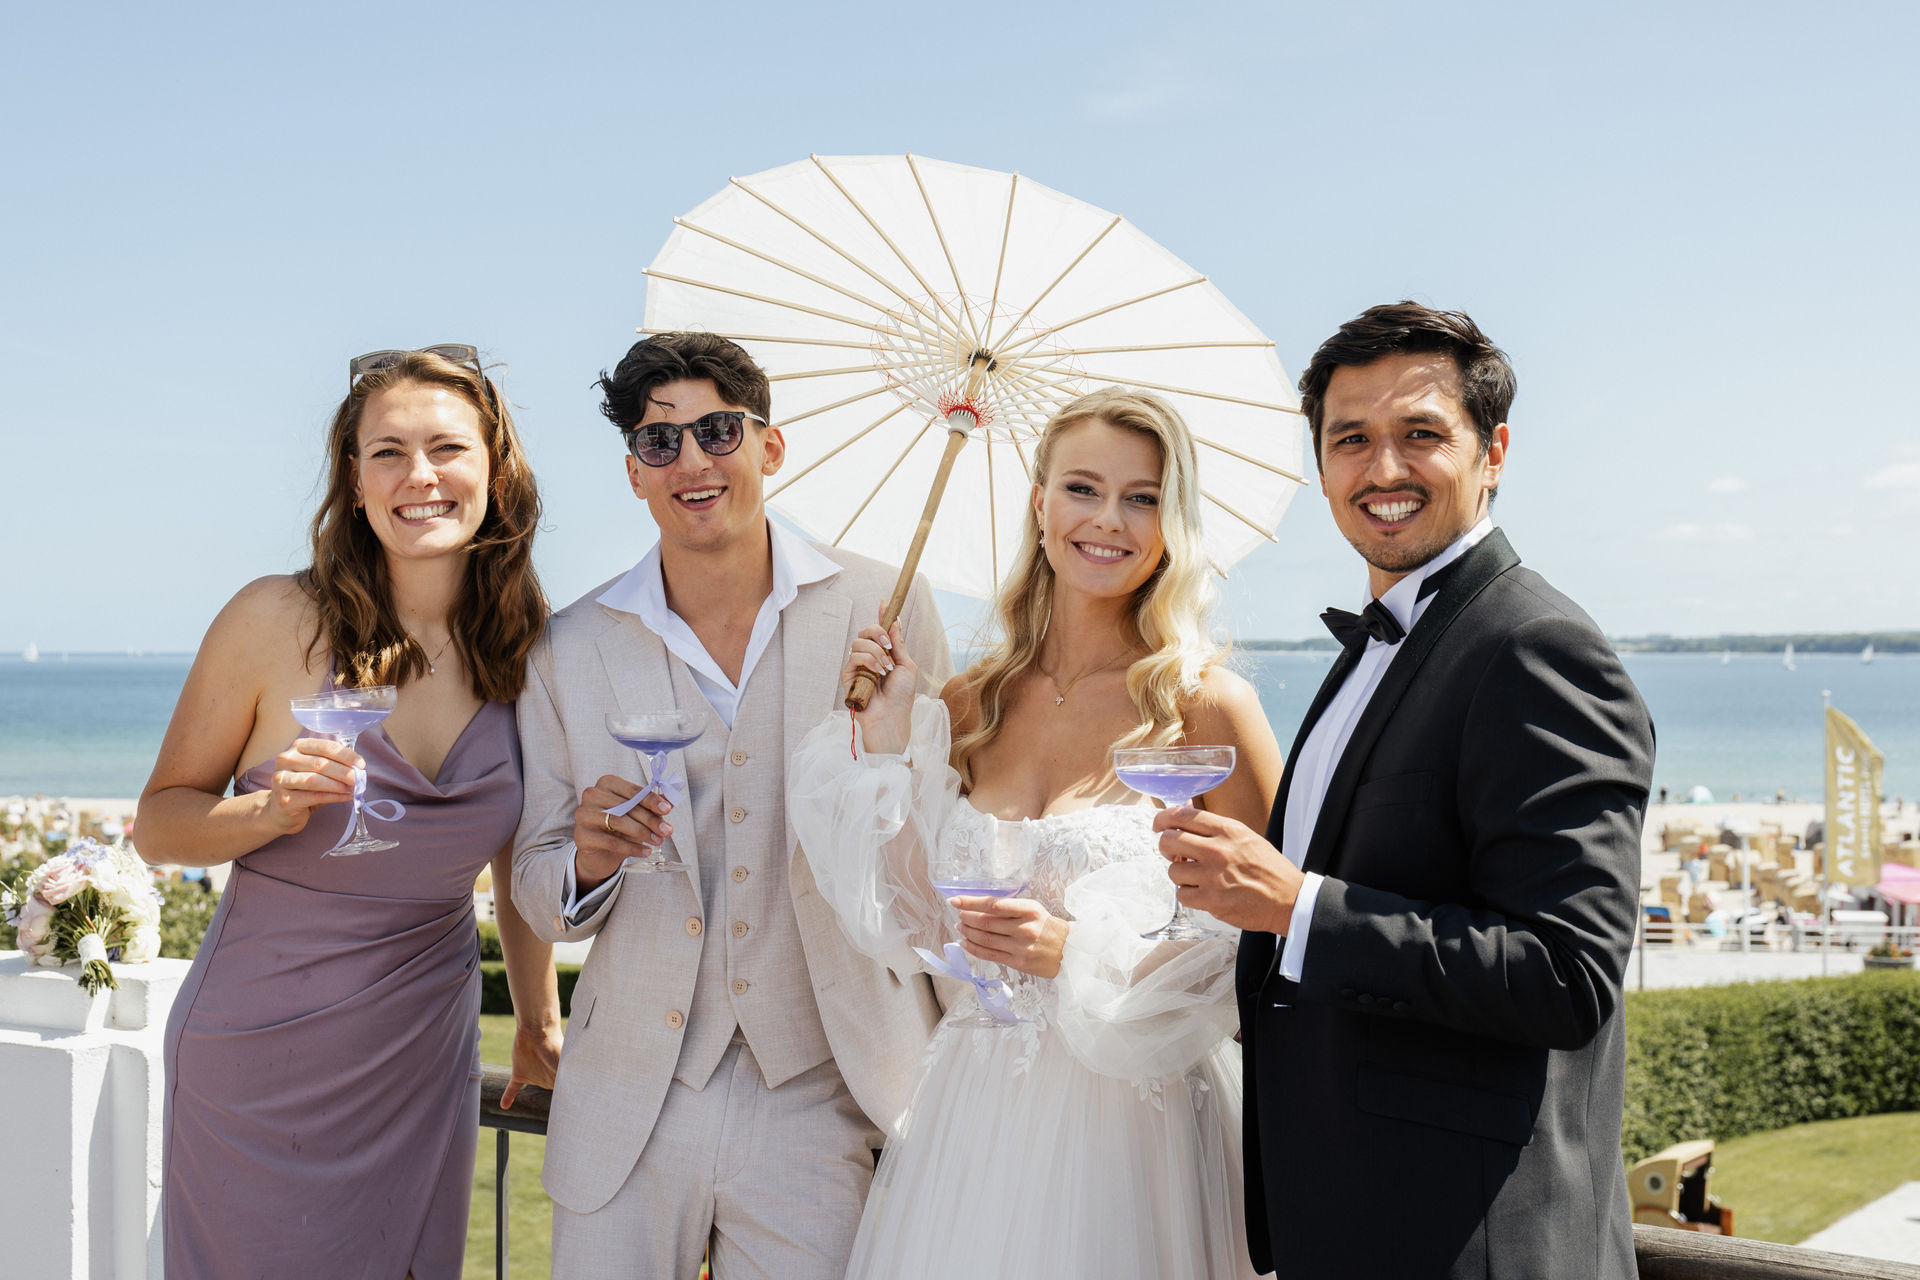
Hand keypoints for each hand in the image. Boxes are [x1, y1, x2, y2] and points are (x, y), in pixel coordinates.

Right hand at [261, 737, 360, 834]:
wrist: (281, 811)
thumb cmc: (304, 787)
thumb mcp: (318, 771)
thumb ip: (335, 764)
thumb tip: (358, 767)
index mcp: (298, 747)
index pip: (324, 746)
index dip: (345, 755)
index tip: (361, 764)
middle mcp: (286, 759)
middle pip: (320, 763)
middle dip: (344, 772)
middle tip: (359, 779)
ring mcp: (282, 779)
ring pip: (315, 780)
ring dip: (339, 785)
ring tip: (354, 789)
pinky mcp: (284, 799)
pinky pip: (314, 796)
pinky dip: (334, 797)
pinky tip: (346, 797)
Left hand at [501, 1020, 561, 1109]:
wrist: (537, 1031)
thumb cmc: (554, 1048)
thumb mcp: (563, 1068)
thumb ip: (566, 1084)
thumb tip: (576, 1101)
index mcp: (558, 1080)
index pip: (562, 1096)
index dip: (565, 1105)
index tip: (568, 1117)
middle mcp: (547, 1079)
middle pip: (551, 1093)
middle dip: (556, 1101)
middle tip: (557, 1116)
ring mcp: (533, 1076)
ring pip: (534, 1088)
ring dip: (533, 1098)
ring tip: (536, 1109)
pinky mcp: (519, 1073)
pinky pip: (513, 1089)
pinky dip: (508, 1097)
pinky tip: (504, 1105)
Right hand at [571, 776, 672, 890]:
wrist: (600, 853)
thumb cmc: (620, 829)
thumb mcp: (638, 815)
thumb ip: (653, 806)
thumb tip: (671, 800)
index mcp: (607, 783)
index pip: (633, 790)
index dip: (652, 800)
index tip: (667, 810)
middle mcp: (592, 794)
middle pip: (627, 806)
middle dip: (651, 820)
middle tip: (667, 831)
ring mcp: (583, 814)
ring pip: (618, 822)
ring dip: (642, 833)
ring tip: (657, 841)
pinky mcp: (581, 835)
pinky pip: (611, 841)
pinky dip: (631, 847)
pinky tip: (645, 852)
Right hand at [843, 609, 916, 753]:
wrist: (892, 717)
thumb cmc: (901, 696)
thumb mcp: (907, 665)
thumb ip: (898, 644)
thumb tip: (895, 622)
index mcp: (884, 654)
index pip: (880, 631)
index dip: (881, 616)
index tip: (884, 603)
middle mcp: (869, 657)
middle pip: (866, 631)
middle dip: (878, 633)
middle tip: (888, 646)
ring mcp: (857, 666)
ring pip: (859, 643)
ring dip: (876, 653)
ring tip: (886, 669)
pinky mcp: (848, 676)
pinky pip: (853, 657)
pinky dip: (868, 661)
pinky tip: (878, 673)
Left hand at [952, 895, 1068, 978]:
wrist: (1068, 951)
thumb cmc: (1047, 926)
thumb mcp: (1033, 909)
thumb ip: (1010, 907)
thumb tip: (980, 905)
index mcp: (1029, 910)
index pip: (993, 904)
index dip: (971, 902)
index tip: (956, 900)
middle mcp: (1024, 928)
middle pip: (986, 922)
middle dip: (967, 917)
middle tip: (958, 914)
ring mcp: (1020, 946)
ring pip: (986, 938)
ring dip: (968, 932)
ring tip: (960, 927)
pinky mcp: (1017, 962)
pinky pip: (990, 954)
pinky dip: (974, 948)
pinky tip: (964, 943)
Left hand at [1154, 806, 1302, 934]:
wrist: (1288, 900)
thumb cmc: (1268, 868)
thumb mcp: (1245, 837)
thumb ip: (1215, 828)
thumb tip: (1183, 814)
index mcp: (1227, 830)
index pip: (1182, 816)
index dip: (1163, 819)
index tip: (1159, 825)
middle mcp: (1217, 850)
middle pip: (1169, 841)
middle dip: (1167, 848)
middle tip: (1175, 854)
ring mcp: (1212, 876)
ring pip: (1172, 871)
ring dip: (1181, 875)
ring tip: (1197, 877)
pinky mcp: (1211, 900)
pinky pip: (1182, 894)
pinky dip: (1189, 895)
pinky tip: (1203, 892)